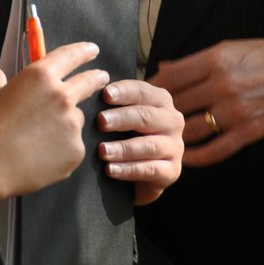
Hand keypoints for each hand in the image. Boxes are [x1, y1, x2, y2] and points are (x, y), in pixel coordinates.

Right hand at [0, 42, 107, 200]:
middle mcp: (61, 97)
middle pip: (88, 82)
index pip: (70, 56)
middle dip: (96, 78)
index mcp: (40, 77)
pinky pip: (73, 145)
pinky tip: (43, 154)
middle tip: (101, 78)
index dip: (83, 51)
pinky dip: (63, 147)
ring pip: (77, 118)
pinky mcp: (75, 151)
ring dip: (68, 121)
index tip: (92, 50)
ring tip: (43, 135)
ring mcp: (71, 125)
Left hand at [96, 80, 183, 204]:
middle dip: (122, 119)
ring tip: (102, 151)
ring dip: (124, 148)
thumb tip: (88, 89)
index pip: (142, 91)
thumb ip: (113, 104)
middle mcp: (172, 121)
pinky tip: (110, 169)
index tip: (105, 94)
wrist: (140, 175)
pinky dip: (129, 169)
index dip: (124, 92)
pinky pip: (150, 170)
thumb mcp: (123, 117)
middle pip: (146, 116)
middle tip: (101, 122)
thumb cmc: (127, 136)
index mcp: (161, 101)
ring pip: (149, 145)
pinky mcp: (173, 171)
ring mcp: (175, 147)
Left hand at [149, 39, 263, 166]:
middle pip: (176, 105)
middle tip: (144, 122)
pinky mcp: (248, 132)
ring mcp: (235, 111)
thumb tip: (164, 70)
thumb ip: (195, 62)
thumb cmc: (263, 58)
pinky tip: (186, 156)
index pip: (171, 78)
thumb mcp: (229, 49)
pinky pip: (214, 150)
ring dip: (174, 136)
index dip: (151, 89)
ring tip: (161, 138)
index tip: (142, 96)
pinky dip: (197, 156)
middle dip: (157, 114)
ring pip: (191, 129)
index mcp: (215, 60)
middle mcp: (222, 85)